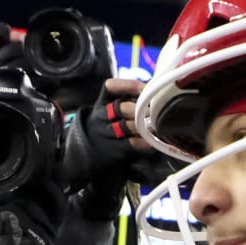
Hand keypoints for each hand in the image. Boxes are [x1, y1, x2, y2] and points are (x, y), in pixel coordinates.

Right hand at [64, 77, 168, 217]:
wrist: (86, 159)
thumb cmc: (106, 132)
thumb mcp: (109, 115)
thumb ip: (127, 103)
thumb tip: (155, 93)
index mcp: (101, 104)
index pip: (110, 88)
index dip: (126, 86)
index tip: (143, 86)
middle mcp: (100, 117)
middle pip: (119, 107)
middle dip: (139, 107)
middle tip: (158, 107)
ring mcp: (105, 134)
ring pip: (125, 125)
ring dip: (144, 124)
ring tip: (159, 123)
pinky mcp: (112, 150)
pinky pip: (129, 143)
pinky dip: (143, 142)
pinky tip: (153, 142)